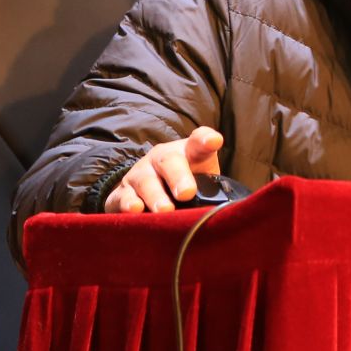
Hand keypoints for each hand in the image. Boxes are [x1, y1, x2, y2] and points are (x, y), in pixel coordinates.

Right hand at [104, 127, 223, 212]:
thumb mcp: (204, 181)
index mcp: (187, 153)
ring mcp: (140, 175)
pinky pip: (122, 198)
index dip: (206, 140)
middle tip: (187, 193)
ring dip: (155, 196)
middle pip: (169, 162)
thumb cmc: (185, 185)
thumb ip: (215, 189)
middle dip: (178, 176)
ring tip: (165, 210)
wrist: (148, 191)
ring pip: (146, 181)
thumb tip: (228, 208)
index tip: (214, 142)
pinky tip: (135, 210)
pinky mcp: (121, 193)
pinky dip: (128, 204)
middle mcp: (162, 160)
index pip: (199, 142)